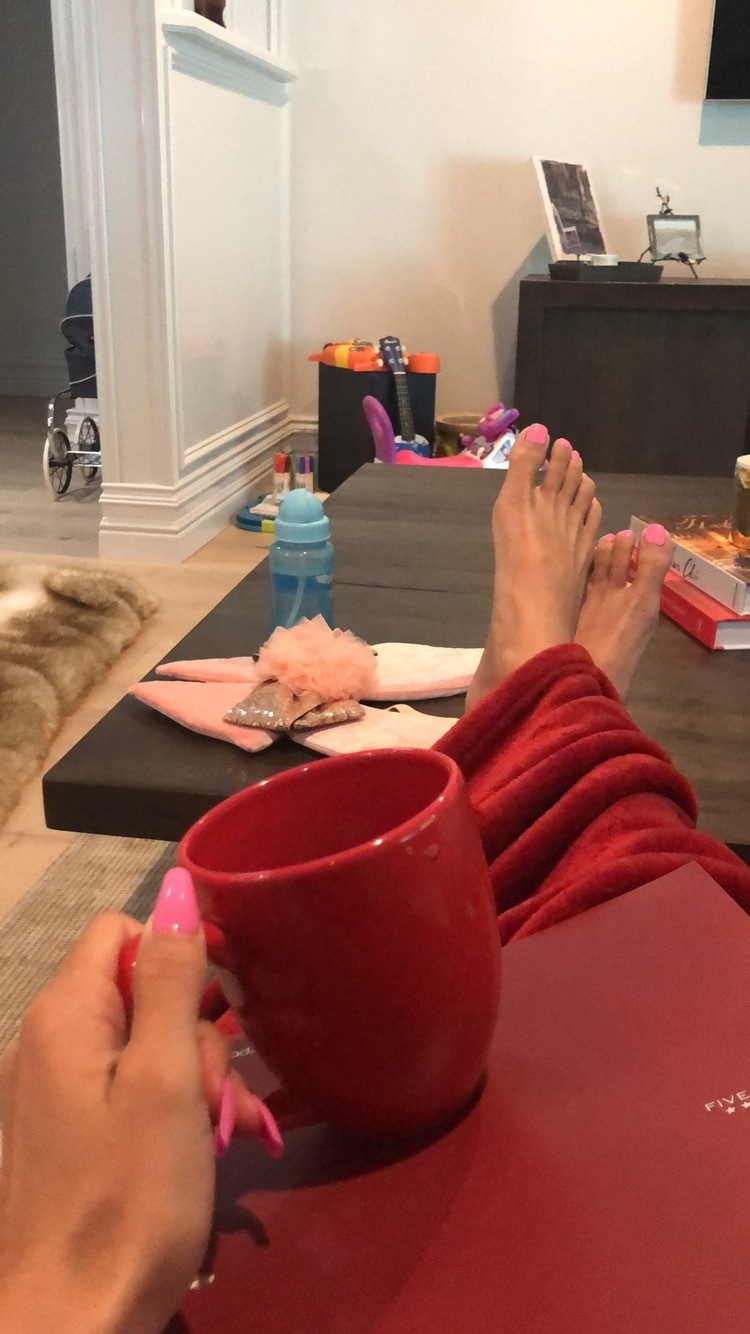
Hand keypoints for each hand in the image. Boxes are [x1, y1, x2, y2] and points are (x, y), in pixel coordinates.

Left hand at [0, 874, 280, 1333]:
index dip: (180, 953)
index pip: (125, 931)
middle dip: (194, 1033)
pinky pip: (127, 1091)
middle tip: (220, 1095)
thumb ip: (170, 976)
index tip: (225, 1006)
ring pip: (142, 1044)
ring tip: (221, 1132)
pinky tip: (200, 1149)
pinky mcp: (67, 1133)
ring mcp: (54, 1090)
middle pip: (138, 990)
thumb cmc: (128, 1197)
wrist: (70, 1320)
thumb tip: (179, 884)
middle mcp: (49, 1039)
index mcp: (66, 1013)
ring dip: (192, 1078)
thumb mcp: (165, 1077)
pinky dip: (168, 1110)